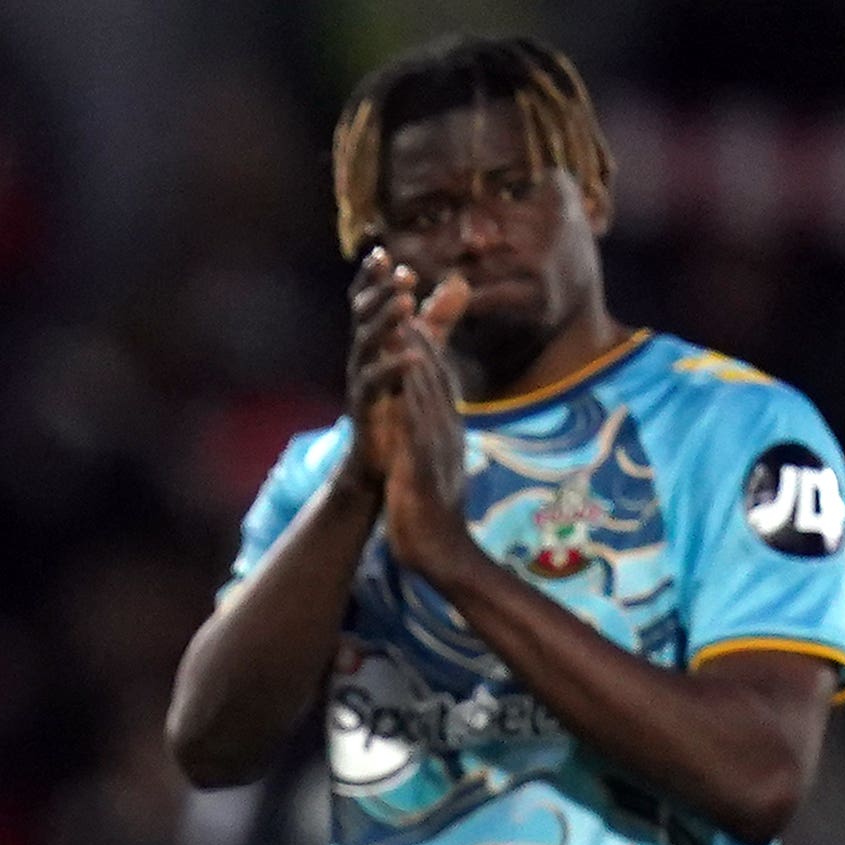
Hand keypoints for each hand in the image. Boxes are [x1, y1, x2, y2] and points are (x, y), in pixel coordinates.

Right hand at [344, 249, 421, 487]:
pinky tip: (415, 356)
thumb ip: (437, 320)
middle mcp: (362, 355)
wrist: (385, 455)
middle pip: (362, 315)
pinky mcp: (366, 406)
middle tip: (402, 275)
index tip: (382, 255)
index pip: (367, 301)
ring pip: (365, 343)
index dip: (371, 278)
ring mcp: (361, 379)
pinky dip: (394, 367)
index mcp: (374, 339)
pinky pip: (375, 382)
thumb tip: (459, 282)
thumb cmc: (401, 399)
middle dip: (379, 292)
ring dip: (383, 321)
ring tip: (405, 303)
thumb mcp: (424, 350)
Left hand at [373, 275, 474, 575]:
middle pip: (433, 373)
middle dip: (419, 331)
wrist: (443, 553)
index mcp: (444, 427)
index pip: (435, 375)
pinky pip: (417, 426)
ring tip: (401, 319)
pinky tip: (400, 378)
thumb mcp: (432, 464)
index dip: (422, 338)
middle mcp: (445, 429)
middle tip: (404, 291)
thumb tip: (424, 415)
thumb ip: (428, 436)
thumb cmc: (433, 512)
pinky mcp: (423, 466)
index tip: (407, 306)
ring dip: (416, 354)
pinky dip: (411, 398)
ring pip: (427, 392)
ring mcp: (437, 446)